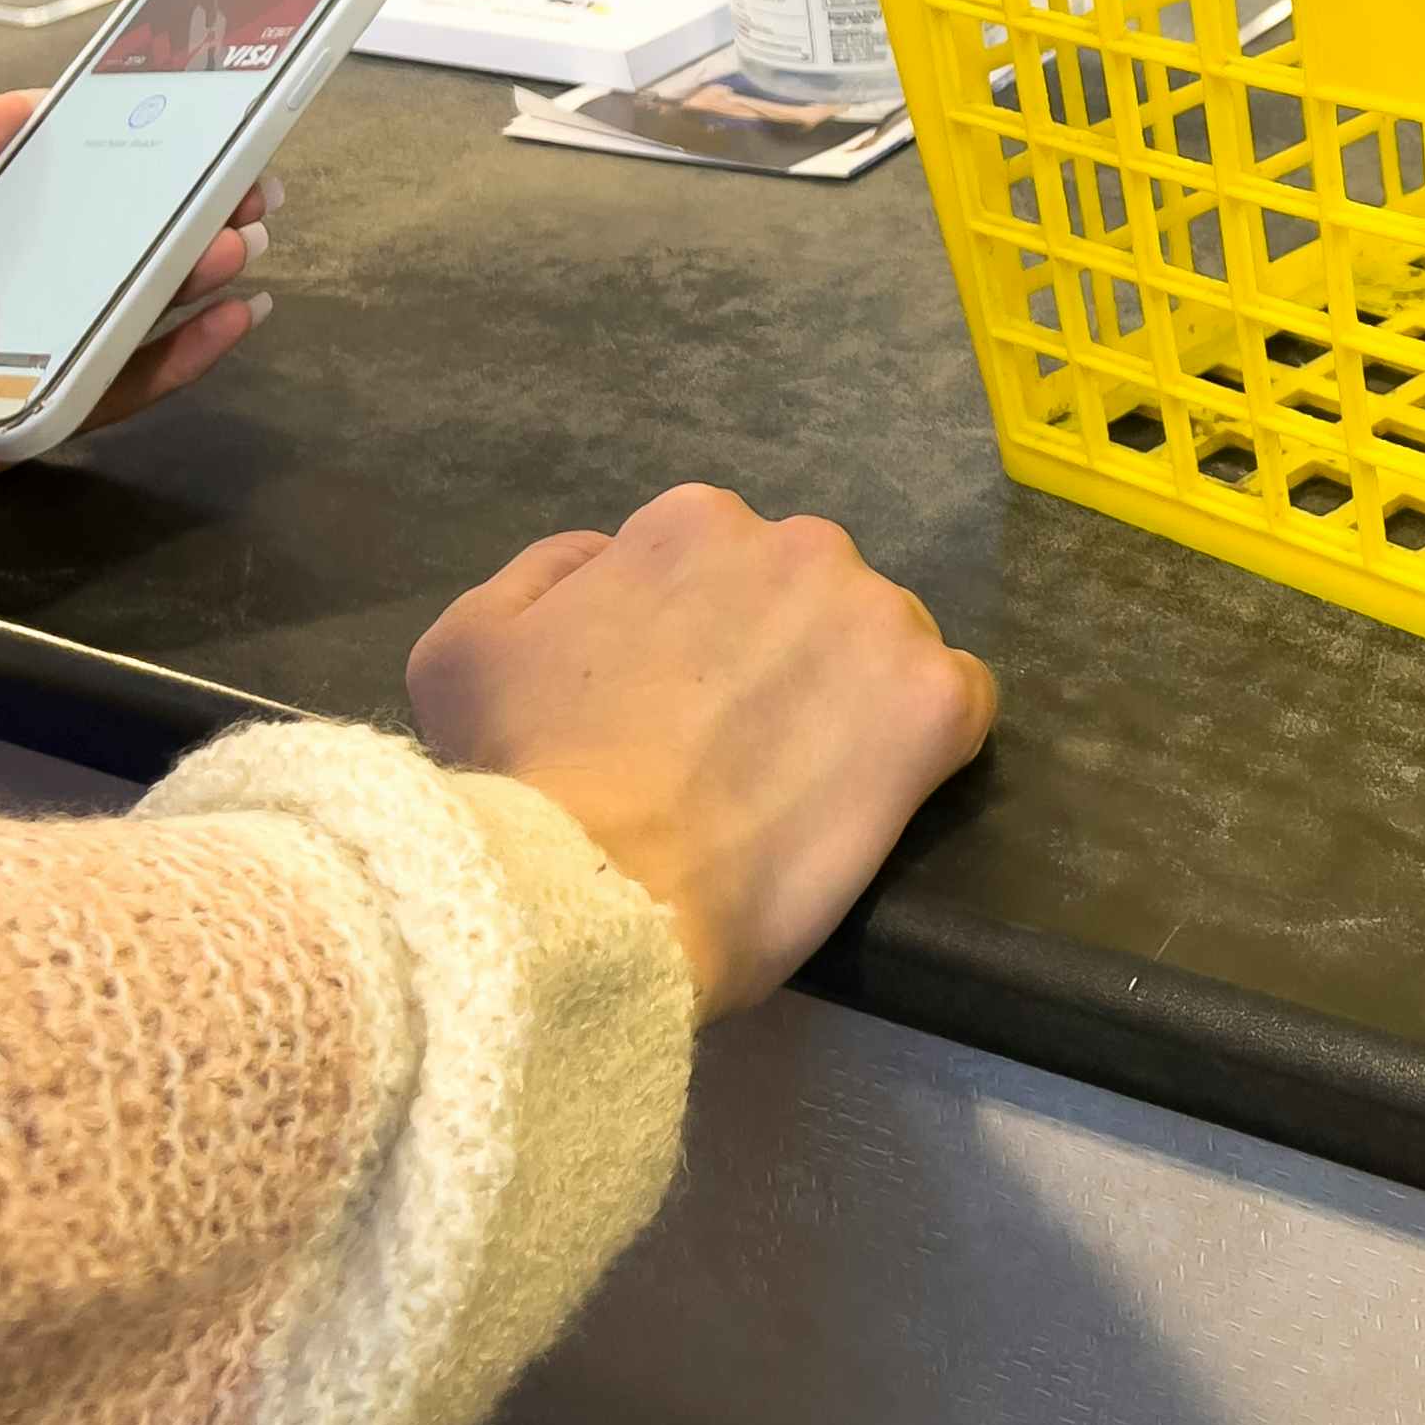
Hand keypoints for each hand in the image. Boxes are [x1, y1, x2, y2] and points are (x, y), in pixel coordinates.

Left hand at [0, 91, 274, 556]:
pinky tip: (212, 328)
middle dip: (178, 222)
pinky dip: (164, 370)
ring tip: (241, 246)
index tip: (191, 133)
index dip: (122, 163)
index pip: (47, 192)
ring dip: (186, 287)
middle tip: (250, 192)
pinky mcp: (1, 435)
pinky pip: (96, 403)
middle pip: (98, 258)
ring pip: (113, 327)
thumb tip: (27, 106)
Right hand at [406, 484, 998, 1020]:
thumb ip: (547, 573)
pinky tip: (873, 795)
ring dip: (855, 699)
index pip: (721, 566)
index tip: (674, 711)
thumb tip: (606, 558)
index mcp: (692, 523)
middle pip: (810, 597)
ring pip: (885, 646)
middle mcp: (800, 545)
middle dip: (785, 660)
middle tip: (736, 755)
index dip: (699, 643)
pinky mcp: (935, 703)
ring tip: (798, 787)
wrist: (593, 900)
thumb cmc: (520, 784)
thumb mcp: (466, 649)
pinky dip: (928, 744)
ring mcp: (878, 619)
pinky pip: (959, 704)